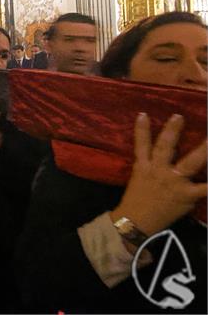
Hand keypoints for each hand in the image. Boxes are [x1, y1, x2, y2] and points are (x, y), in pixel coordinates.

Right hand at [110, 113, 207, 236]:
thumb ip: (150, 168)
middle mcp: (158, 170)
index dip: (142, 130)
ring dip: (204, 150)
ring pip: (191, 162)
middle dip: (172, 131)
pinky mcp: (187, 195)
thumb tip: (164, 160)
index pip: (141, 144)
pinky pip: (205, 188)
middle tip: (179, 116)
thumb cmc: (136, 201)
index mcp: (144, 167)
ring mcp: (174, 182)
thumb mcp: (138, 180)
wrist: (136, 222)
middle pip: (166, 147)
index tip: (144, 115)